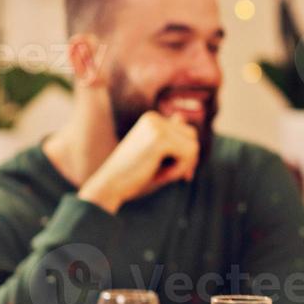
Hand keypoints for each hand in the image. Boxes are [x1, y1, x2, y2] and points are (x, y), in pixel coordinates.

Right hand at [78, 112, 198, 213]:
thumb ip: (169, 137)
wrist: (109, 187)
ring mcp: (156, 126)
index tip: (176, 173)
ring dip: (182, 166)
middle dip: (187, 160)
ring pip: (194, 146)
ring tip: (160, 175)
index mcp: (151, 119)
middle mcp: (153, 118)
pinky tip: (160, 176)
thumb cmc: (133, 175)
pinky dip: (179, 170)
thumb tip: (181, 116)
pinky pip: (189, 154)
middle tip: (167, 176)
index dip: (185, 155)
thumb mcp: (155, 155)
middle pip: (192, 136)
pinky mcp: (159, 138)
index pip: (187, 132)